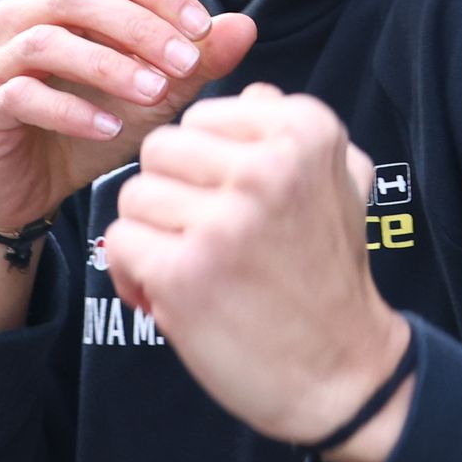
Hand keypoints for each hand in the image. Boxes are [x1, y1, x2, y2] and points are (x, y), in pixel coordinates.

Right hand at [0, 0, 252, 233]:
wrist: (41, 183)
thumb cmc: (99, 119)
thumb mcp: (159, 90)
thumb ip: (198, 59)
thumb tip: (246, 26)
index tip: (203, 28)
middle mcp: (22, 12)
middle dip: (139, 27)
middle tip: (186, 63)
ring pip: (47, 41)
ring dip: (108, 66)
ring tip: (154, 94)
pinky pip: (22, 96)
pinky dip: (71, 110)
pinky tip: (111, 128)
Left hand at [106, 88, 415, 461]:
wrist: (342, 373)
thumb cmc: (329, 278)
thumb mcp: (340, 185)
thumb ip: (294, 131)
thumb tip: (254, 88)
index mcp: (305, 130)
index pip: (200, 118)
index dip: (204, 167)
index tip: (237, 208)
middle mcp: (267, 166)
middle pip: (159, 150)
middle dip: (171, 198)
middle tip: (208, 242)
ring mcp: (226, 220)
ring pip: (132, 196)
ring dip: (151, 238)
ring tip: (194, 269)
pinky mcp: (185, 271)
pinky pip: (119, 243)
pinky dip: (133, 275)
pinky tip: (171, 298)